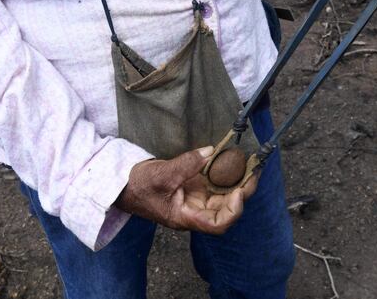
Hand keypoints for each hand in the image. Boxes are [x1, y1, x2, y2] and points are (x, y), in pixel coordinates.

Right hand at [115, 146, 258, 233]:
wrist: (123, 183)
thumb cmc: (138, 186)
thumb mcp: (162, 174)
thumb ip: (186, 164)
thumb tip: (210, 152)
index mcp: (186, 217)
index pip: (217, 224)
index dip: (233, 211)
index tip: (239, 192)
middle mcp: (195, 211)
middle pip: (226, 210)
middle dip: (242, 192)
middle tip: (253, 172)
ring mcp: (195, 199)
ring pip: (223, 196)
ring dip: (237, 183)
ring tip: (248, 165)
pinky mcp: (194, 188)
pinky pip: (215, 184)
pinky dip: (225, 174)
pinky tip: (232, 161)